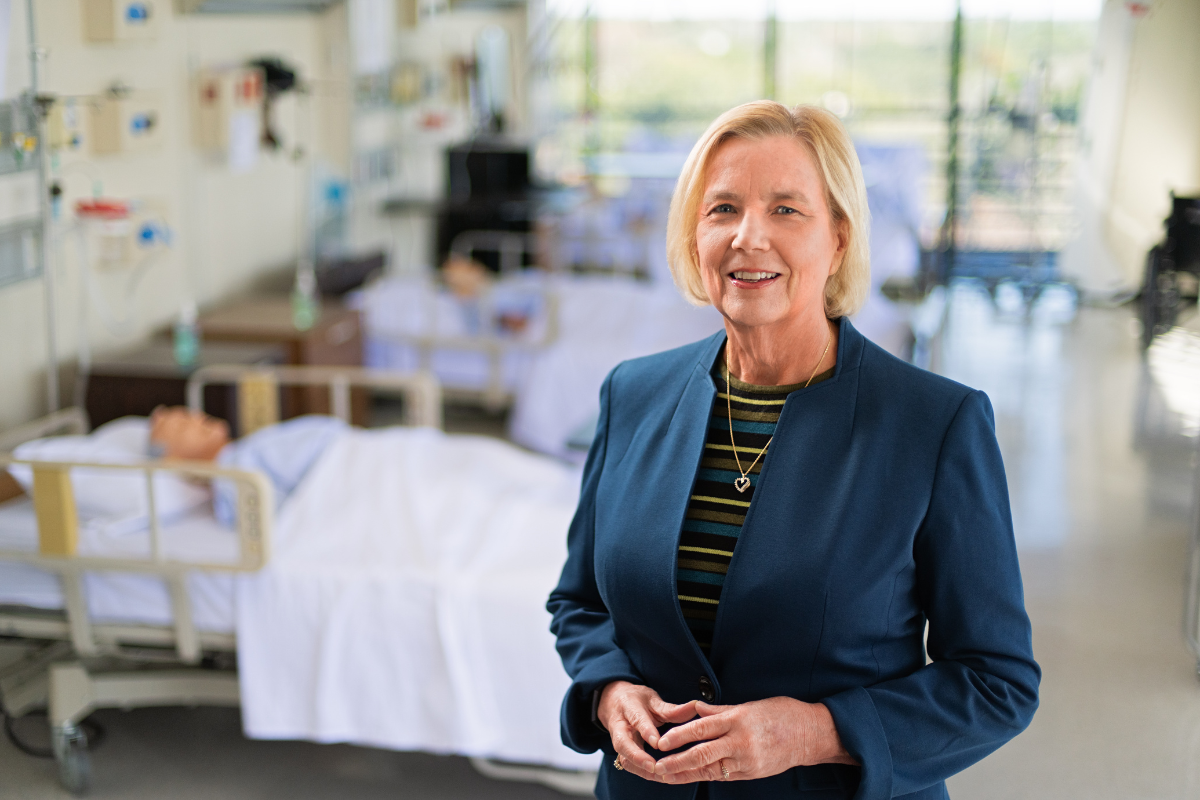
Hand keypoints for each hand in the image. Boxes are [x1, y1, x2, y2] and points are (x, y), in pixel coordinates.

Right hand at [598, 681, 697, 782]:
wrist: (614, 703)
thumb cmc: (637, 701)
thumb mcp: (653, 700)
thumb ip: (672, 708)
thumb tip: (695, 707)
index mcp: (629, 706)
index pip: (637, 719)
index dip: (646, 731)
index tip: (657, 743)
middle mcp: (619, 725)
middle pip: (622, 743)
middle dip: (637, 757)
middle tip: (653, 766)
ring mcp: (618, 740)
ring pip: (624, 758)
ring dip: (641, 769)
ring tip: (660, 775)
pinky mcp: (621, 752)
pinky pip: (629, 764)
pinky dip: (643, 772)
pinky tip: (659, 776)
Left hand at [652, 698, 857, 782]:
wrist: (810, 735)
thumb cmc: (782, 714)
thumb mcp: (749, 706)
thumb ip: (720, 710)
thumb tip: (695, 709)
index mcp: (737, 719)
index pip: (701, 728)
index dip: (679, 736)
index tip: (661, 742)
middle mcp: (740, 742)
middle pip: (702, 753)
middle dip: (677, 761)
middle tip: (657, 765)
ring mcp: (747, 760)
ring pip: (710, 769)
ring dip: (686, 773)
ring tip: (667, 775)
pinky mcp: (752, 773)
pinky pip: (724, 775)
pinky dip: (705, 776)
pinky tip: (691, 777)